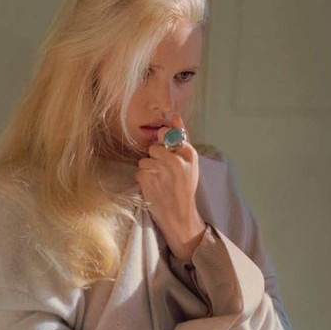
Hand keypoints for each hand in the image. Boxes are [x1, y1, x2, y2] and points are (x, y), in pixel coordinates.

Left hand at [135, 114, 205, 260]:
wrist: (180, 215)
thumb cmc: (185, 188)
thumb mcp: (190, 163)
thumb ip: (181, 138)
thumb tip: (174, 114)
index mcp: (189, 153)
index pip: (169, 134)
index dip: (166, 144)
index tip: (169, 154)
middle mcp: (176, 159)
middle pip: (154, 146)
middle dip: (156, 157)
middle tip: (165, 171)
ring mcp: (161, 170)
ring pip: (145, 159)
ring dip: (149, 169)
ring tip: (160, 180)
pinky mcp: (148, 180)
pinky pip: (139, 171)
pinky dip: (144, 179)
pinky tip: (154, 187)